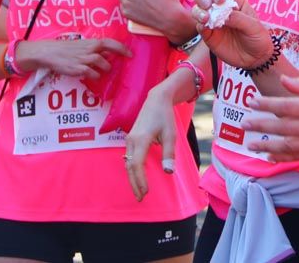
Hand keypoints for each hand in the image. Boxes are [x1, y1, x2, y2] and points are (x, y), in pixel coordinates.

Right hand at [17, 37, 131, 78]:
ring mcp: (84, 59)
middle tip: (123, 62)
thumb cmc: (68, 49)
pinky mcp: (77, 68)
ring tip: (104, 71)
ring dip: (106, 68)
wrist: (50, 53)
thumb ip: (96, 50)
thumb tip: (109, 55)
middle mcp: (89, 49)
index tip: (131, 54)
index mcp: (91, 42)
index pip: (110, 42)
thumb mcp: (83, 46)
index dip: (122, 48)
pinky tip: (94, 76)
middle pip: (109, 51)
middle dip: (117, 57)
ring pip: (102, 63)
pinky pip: (92, 73)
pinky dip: (95, 76)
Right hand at [124, 87, 176, 201]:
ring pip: (127, 163)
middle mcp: (131, 140)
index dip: (140, 180)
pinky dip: (132, 169)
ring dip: (132, 178)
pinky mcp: (130, 139)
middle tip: (140, 198)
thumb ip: (169, 153)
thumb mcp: (171, 134)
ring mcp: (129, 139)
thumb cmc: (165, 116)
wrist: (156, 100)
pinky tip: (137, 177)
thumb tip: (168, 172)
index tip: (146, 192)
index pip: (137, 164)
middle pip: (129, 166)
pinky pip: (128, 157)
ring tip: (139, 191)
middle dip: (134, 183)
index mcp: (141, 139)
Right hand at [192, 0, 272, 70]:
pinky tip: (206, 28)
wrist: (255, 58)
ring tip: (206, 19)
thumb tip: (223, 15)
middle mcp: (220, 8)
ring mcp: (212, 21)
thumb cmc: (257, 37)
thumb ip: (239, 19)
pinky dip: (200, 25)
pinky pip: (199, 27)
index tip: (220, 0)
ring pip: (197, 10)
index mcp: (233, 1)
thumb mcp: (253, 26)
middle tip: (207, 5)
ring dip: (199, 12)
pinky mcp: (208, 35)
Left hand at [244, 75, 298, 161]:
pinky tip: (269, 156)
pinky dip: (283, 158)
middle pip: (283, 127)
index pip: (286, 106)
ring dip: (267, 146)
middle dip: (261, 126)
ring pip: (289, 146)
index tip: (251, 102)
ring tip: (251, 144)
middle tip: (244, 124)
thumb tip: (283, 81)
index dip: (267, 104)